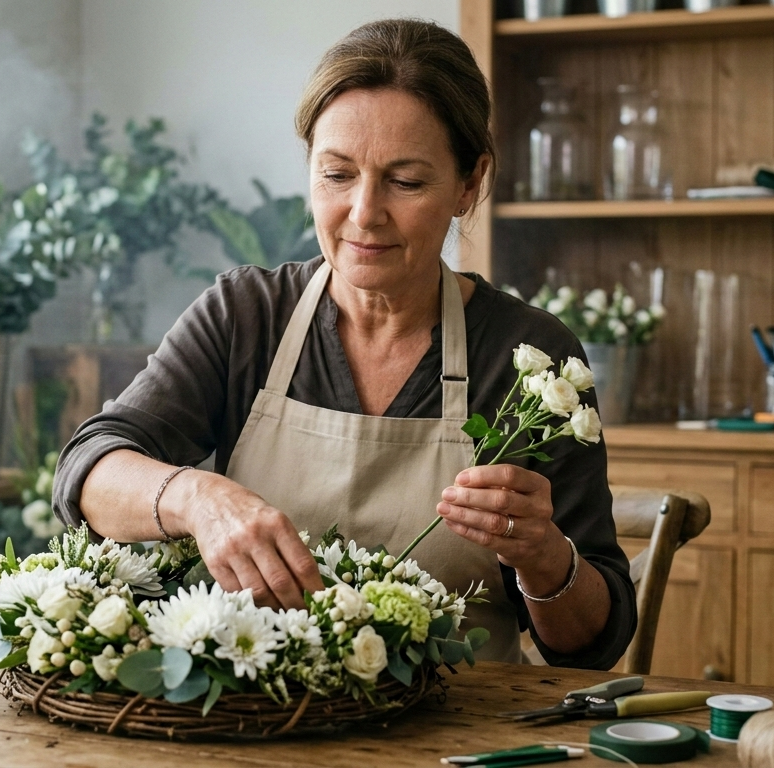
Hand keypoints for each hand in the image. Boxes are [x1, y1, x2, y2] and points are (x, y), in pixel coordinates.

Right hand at [181, 473, 323, 609]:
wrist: (209, 501)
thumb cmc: (250, 514)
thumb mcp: (275, 520)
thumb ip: (291, 548)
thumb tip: (310, 585)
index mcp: (277, 524)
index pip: (302, 564)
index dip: (314, 588)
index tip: (321, 601)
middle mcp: (255, 537)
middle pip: (281, 582)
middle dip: (296, 604)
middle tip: (305, 614)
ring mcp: (233, 551)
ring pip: (258, 592)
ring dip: (274, 608)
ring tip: (284, 614)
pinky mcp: (215, 563)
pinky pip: (237, 592)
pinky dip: (252, 603)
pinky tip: (261, 605)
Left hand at [436, 464, 557, 569]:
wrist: (540, 545)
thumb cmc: (519, 509)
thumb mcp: (515, 490)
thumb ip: (492, 483)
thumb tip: (459, 483)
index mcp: (538, 485)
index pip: (510, 475)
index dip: (483, 475)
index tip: (460, 478)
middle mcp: (540, 508)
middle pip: (501, 500)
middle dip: (470, 496)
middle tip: (447, 494)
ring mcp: (532, 531)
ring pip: (493, 522)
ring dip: (464, 514)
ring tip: (443, 508)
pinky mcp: (519, 550)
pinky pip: (488, 540)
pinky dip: (466, 530)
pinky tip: (451, 522)